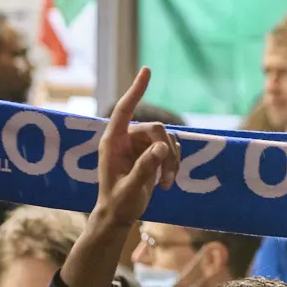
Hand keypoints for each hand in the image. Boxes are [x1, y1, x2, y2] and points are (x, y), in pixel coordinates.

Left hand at [61, 70, 179, 286]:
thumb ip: (145, 168)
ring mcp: (139, 145)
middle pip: (156, 129)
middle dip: (166, 151)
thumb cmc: (118, 204)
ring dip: (172, 160)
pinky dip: (174, 163)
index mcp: (113, 142)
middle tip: (167, 177)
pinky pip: (170, 148)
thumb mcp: (131, 189)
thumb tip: (162, 148)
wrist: (119, 217)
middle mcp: (126, 139)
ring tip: (166, 183)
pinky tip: (167, 181)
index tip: (147, 70)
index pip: (124, 109)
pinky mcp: (150, 153)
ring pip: (167, 139)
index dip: (136, 89)